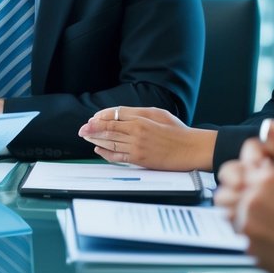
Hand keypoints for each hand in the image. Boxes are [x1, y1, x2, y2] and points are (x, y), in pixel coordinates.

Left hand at [78, 106, 215, 170]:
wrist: (191, 149)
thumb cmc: (177, 130)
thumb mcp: (158, 114)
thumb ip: (138, 113)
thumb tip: (119, 114)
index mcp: (141, 119)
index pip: (114, 116)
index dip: (101, 117)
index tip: (92, 119)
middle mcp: (137, 132)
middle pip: (109, 129)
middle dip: (93, 129)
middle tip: (82, 129)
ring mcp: (137, 147)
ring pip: (110, 142)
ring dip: (96, 140)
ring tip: (87, 137)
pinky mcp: (139, 160)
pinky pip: (118, 157)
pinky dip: (106, 153)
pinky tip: (98, 150)